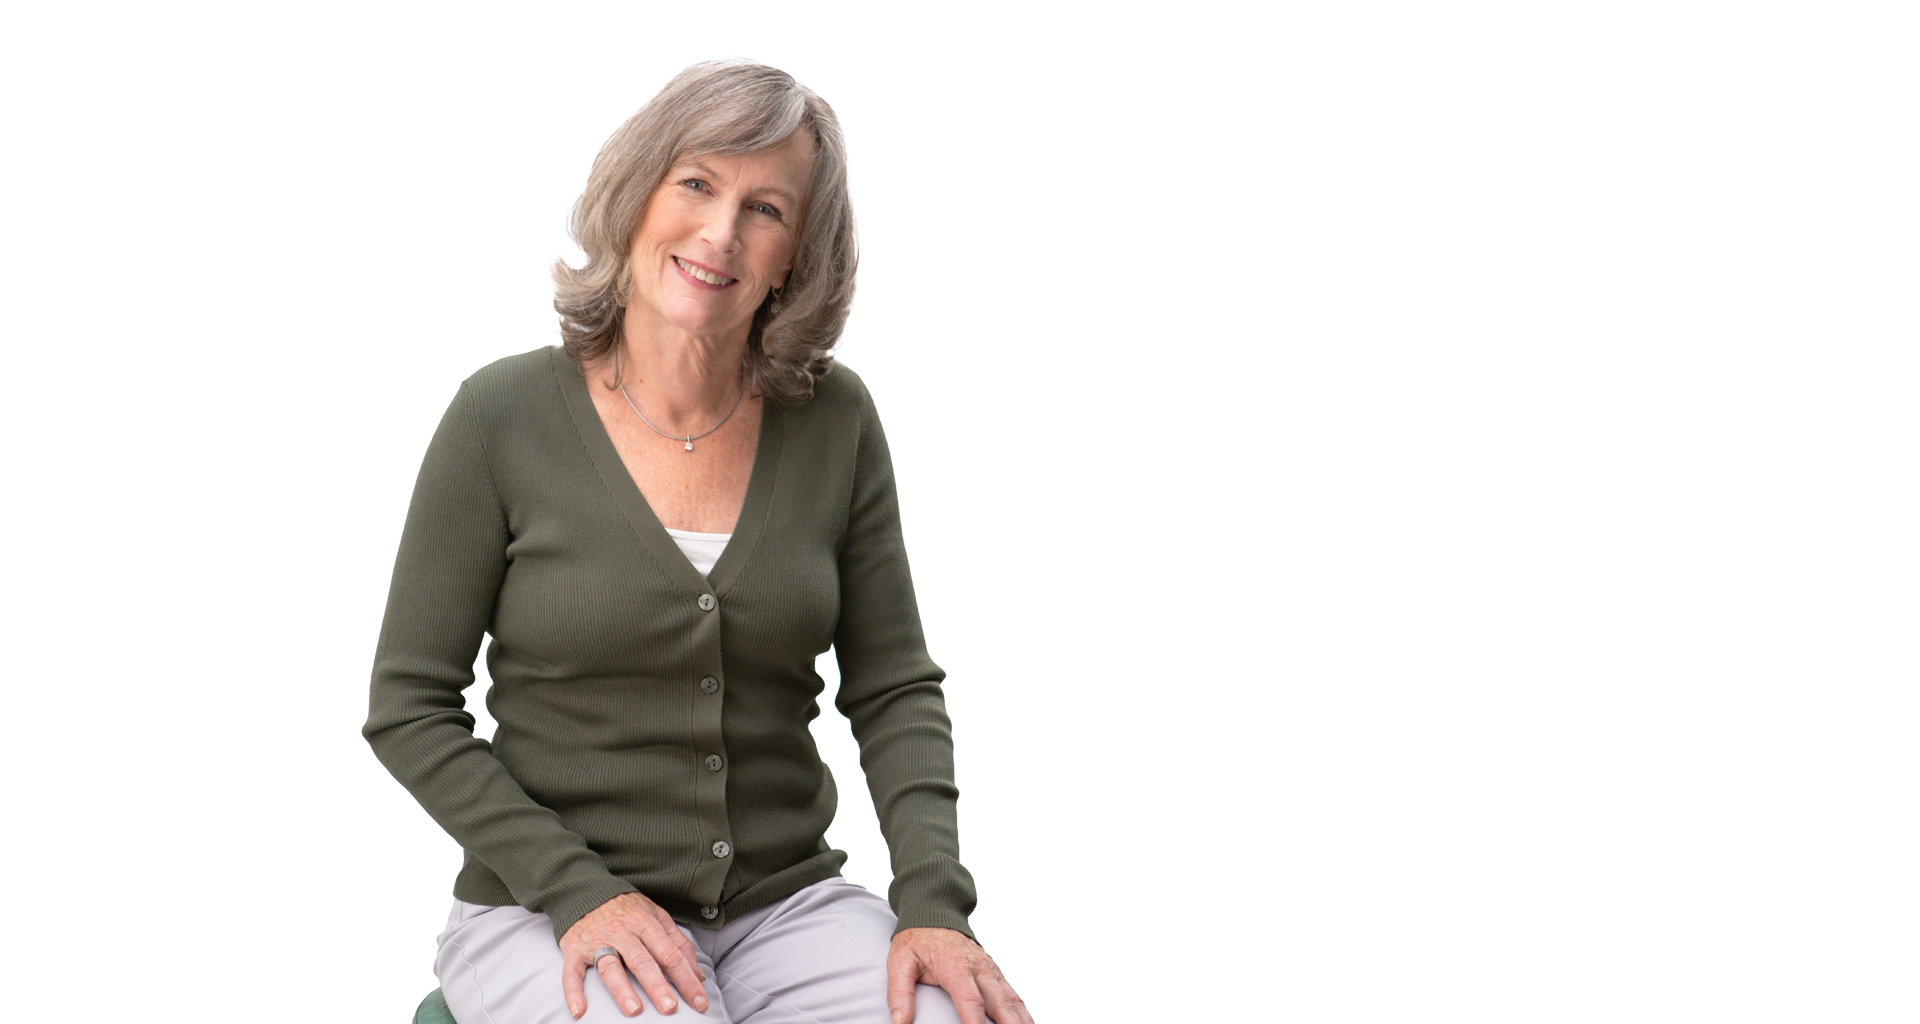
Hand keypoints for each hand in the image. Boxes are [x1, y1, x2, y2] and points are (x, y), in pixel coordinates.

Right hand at [558, 891, 709, 1017]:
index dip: (686, 979)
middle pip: (642, 961)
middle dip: (657, 986)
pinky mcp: (574, 949)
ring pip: (610, 967)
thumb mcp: (657, 916)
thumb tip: (698, 976)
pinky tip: (578, 1010)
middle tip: (670, 1008)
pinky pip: (572, 972)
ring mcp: (597, 941)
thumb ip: (678, 944)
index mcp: (646, 923)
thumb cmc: (627, 908)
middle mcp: (622, 932)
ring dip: (622, 989)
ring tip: (634, 1010)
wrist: (585, 889)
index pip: (670, 955)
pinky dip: (573, 991)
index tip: (699, 1002)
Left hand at [886, 927, 1031, 1023]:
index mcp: (955, 966)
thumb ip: (899, 994)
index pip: (970, 999)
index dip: (976, 1022)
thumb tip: (899, 1022)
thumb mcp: (899, 962)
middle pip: (999, 1003)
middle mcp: (978, 967)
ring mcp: (990, 969)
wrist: (935, 911)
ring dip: (1020, 1020)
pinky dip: (1022, 1012)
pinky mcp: (994, 971)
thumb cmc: (917, 939)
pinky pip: (1013, 994)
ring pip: (1011, 1000)